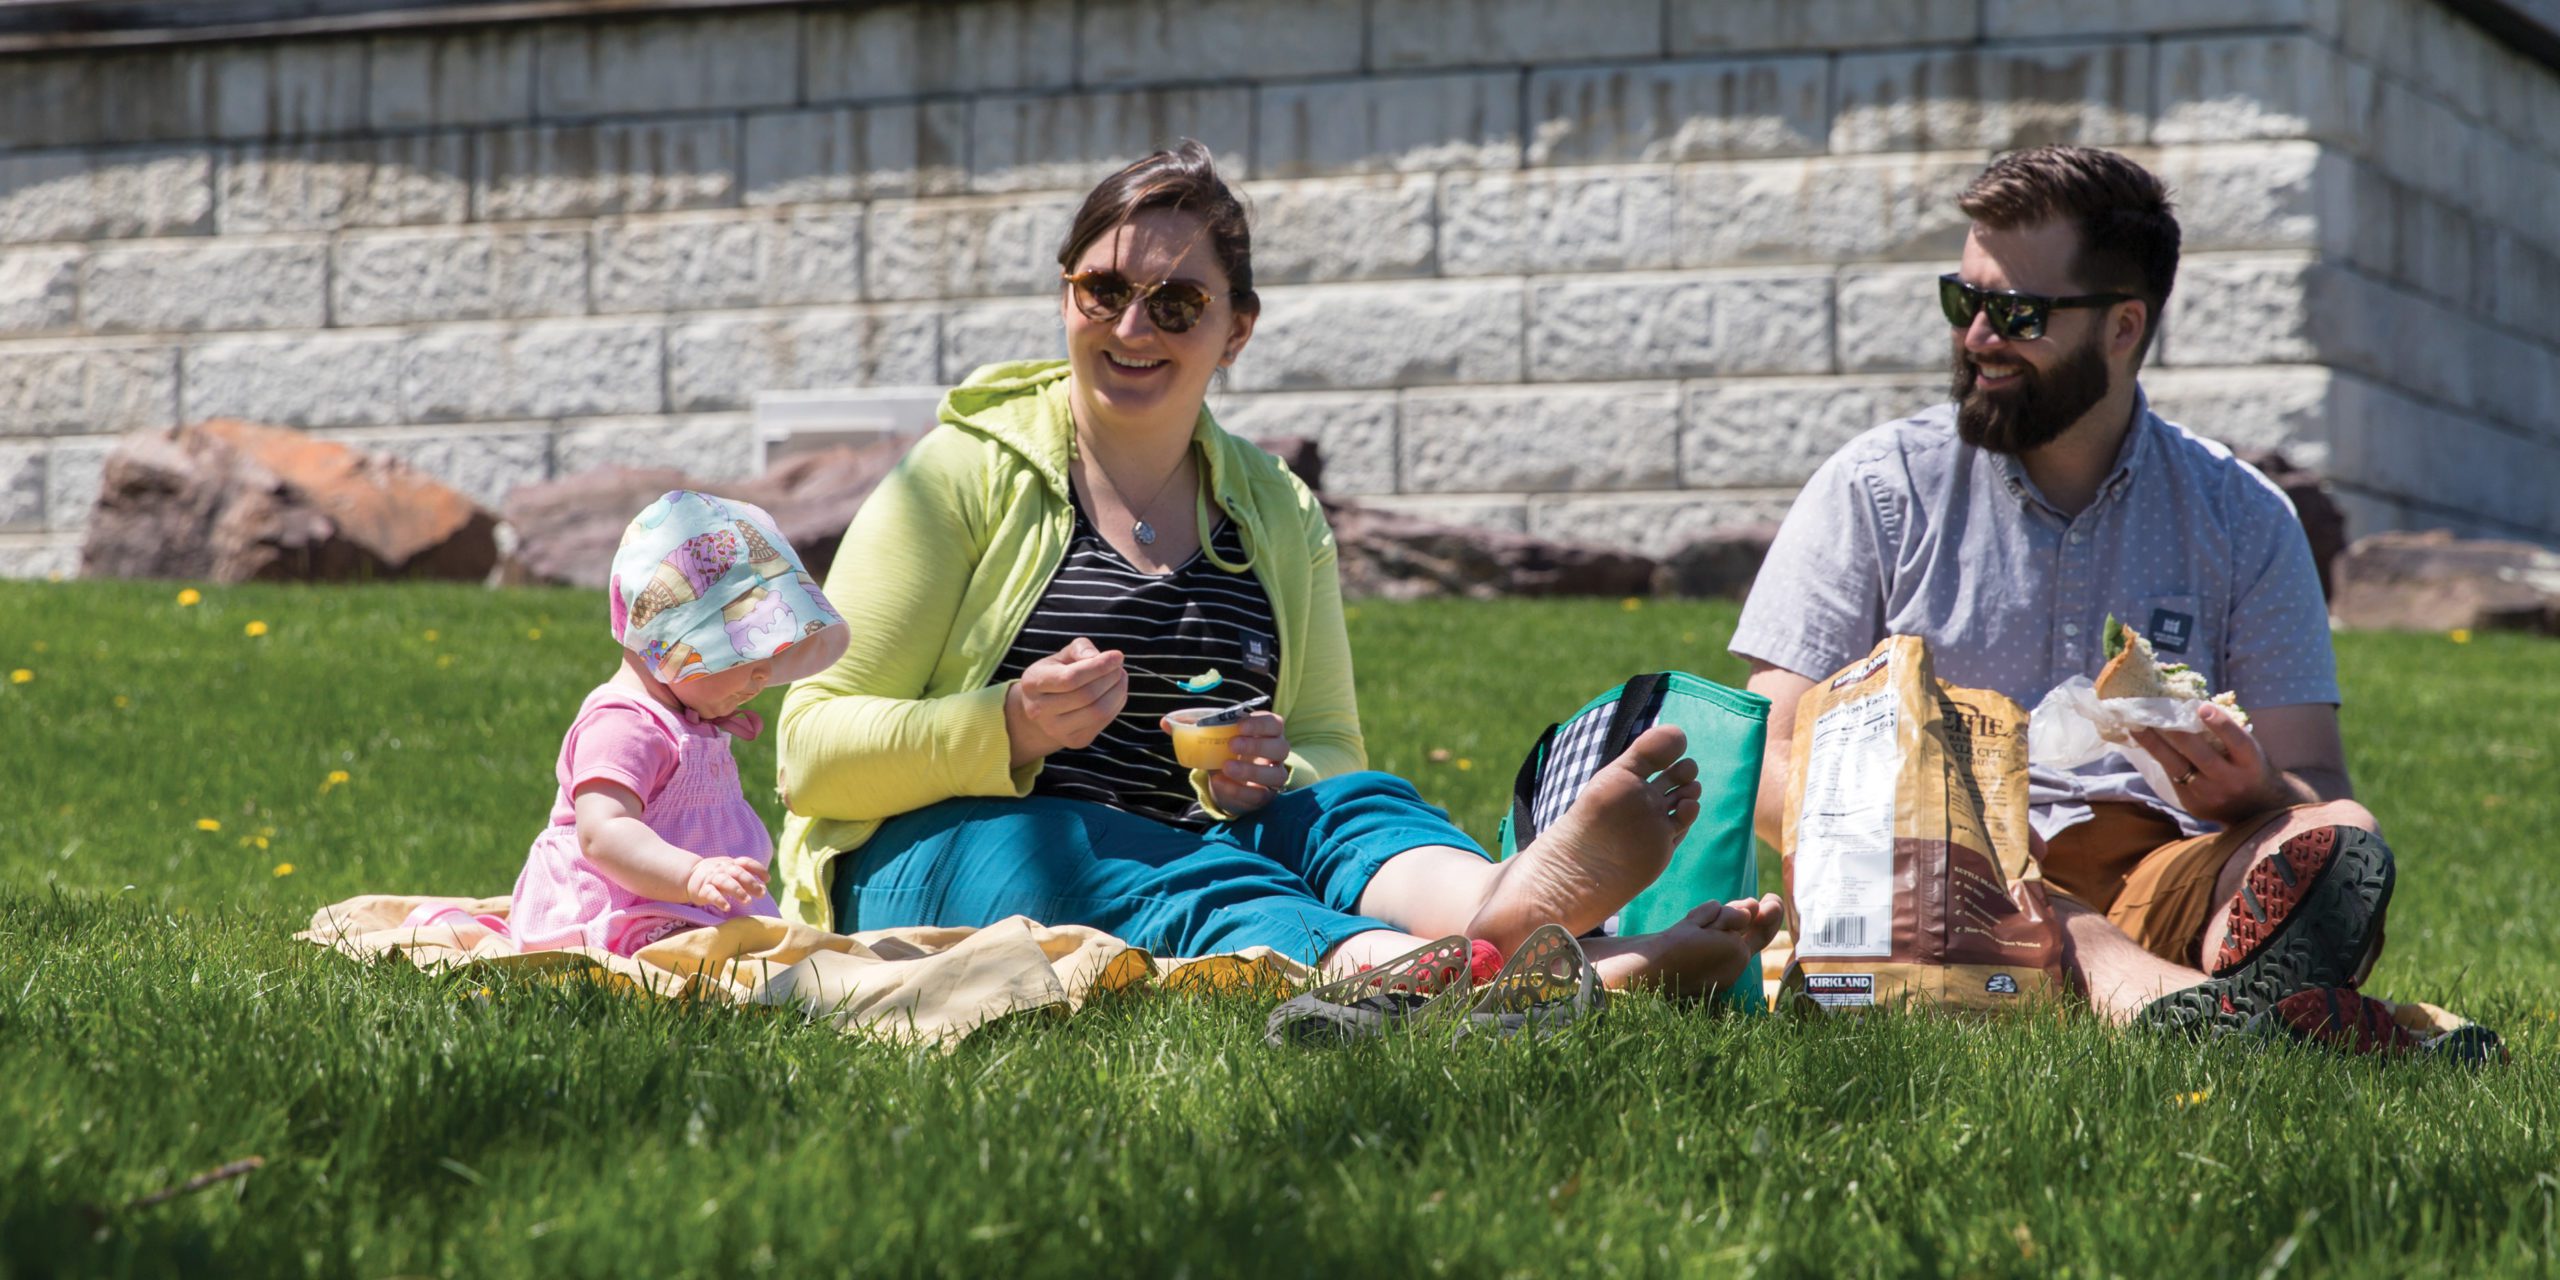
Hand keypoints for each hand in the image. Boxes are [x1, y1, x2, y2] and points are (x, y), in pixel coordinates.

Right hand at [686, 856, 768, 910]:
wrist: (690, 876)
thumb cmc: (717, 876)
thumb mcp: (731, 873)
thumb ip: (746, 879)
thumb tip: (764, 888)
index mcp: (731, 864)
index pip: (746, 862)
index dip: (758, 869)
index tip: (768, 879)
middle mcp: (722, 869)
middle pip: (738, 873)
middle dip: (751, 883)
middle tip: (761, 893)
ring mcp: (712, 879)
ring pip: (726, 882)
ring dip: (737, 891)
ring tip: (747, 901)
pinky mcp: (703, 890)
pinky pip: (712, 894)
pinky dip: (720, 900)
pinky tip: (727, 908)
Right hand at [1005, 637, 1127, 764]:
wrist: (1044, 709)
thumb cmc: (1057, 674)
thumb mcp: (1062, 656)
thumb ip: (1079, 648)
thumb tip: (1096, 657)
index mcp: (1033, 683)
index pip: (1070, 678)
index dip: (1098, 667)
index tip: (1117, 656)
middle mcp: (1039, 710)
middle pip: (1086, 695)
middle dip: (1110, 678)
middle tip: (1119, 667)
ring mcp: (1055, 730)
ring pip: (1098, 711)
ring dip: (1117, 691)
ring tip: (1120, 677)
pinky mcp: (1074, 741)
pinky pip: (1103, 722)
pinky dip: (1116, 704)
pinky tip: (1116, 692)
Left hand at [1175, 709, 1287, 814]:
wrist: (1225, 780)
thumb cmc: (1223, 751)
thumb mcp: (1210, 738)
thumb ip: (1190, 728)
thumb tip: (1165, 722)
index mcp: (1266, 733)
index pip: (1274, 723)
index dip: (1260, 723)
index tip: (1239, 725)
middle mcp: (1275, 754)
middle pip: (1281, 747)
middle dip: (1257, 745)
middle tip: (1231, 744)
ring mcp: (1273, 777)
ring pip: (1275, 774)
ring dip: (1251, 770)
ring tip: (1226, 767)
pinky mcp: (1264, 796)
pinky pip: (1258, 795)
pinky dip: (1239, 790)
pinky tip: (1220, 783)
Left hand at [2131, 701, 2291, 823]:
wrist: (2256, 811)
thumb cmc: (2249, 768)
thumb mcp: (2248, 751)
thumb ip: (2227, 734)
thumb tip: (2191, 706)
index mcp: (2250, 762)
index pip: (2237, 740)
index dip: (2220, 724)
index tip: (2201, 707)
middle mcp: (2231, 780)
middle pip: (2200, 755)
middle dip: (2176, 733)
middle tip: (2154, 712)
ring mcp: (2210, 795)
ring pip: (2177, 767)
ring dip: (2155, 745)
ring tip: (2135, 726)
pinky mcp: (2193, 805)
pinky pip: (2172, 778)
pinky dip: (2159, 759)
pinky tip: (2143, 743)